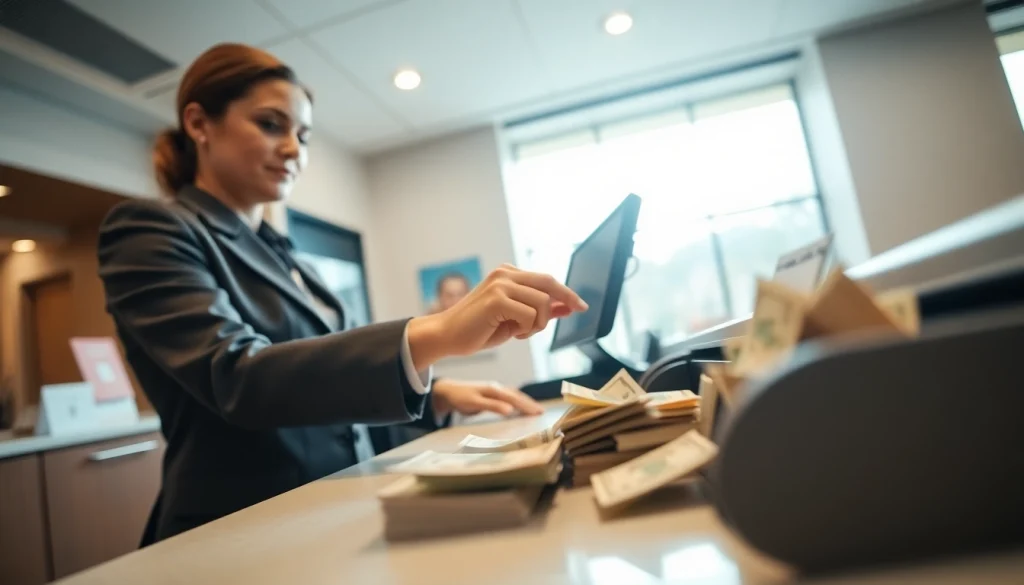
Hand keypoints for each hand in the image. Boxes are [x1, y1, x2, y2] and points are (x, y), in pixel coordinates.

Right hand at [407, 264, 587, 369]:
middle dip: (567, 299)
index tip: (581, 305)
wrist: (447, 336)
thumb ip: (538, 310)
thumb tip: (565, 307)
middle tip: (578, 311)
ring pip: (542, 303)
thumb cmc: (478, 329)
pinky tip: (512, 333)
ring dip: (538, 324)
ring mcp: (500, 285)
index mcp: (507, 274)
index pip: (545, 279)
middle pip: (549, 283)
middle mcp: (504, 274)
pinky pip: (530, 315)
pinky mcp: (497, 299)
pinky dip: (527, 329)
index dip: (566, 292)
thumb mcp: (514, 319)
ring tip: (521, 332)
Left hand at [432, 379, 544, 417]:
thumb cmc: (459, 397)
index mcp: (494, 390)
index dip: (527, 405)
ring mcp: (494, 390)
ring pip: (513, 395)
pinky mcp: (491, 393)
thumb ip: (492, 406)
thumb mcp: (474, 402)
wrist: (447, 391)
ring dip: (524, 402)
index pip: (515, 398)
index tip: (538, 412)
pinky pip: (507, 397)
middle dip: (529, 403)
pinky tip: (518, 406)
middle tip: (541, 412)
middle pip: (517, 395)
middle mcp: (496, 388)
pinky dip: (516, 401)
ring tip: (534, 409)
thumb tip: (510, 409)